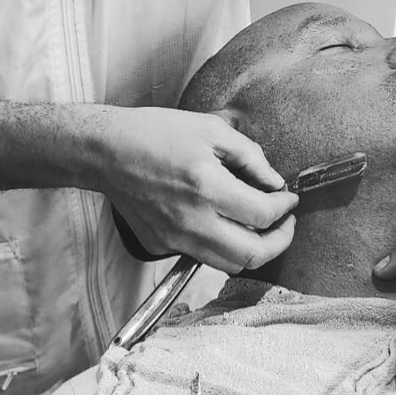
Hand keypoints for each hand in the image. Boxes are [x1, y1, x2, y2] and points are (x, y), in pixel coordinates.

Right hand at [90, 106, 298, 272]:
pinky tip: (222, 223)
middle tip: (285, 223)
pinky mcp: (161, 245)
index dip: (285, 208)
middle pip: (252, 255)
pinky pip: (201, 256)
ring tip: (260, 228)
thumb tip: (275, 181)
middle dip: (280, 241)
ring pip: (229, 265)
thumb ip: (250, 156)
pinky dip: (220, 246)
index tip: (289, 198)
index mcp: (207, 187)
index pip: (263, 215)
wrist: (106, 151)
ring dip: (253, 250)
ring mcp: (174, 238)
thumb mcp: (210, 129)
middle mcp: (192, 221)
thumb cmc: (155, 133)